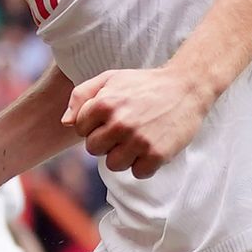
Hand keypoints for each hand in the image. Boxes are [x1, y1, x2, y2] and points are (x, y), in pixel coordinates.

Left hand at [63, 67, 214, 178]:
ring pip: (113, 165)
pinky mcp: (156, 155)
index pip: (80, 129)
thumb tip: (65, 122)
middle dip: (106, 141)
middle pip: (94, 150)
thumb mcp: (110, 78)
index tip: (110, 117)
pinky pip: (138, 173)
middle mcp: (119, 123)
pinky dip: (144, 164)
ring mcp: (138, 141)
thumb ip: (82, 96)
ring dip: (123, 155)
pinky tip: (151, 146)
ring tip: (137, 138)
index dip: (94, 124)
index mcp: (104, 103)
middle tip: (125, 128)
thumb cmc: (144, 84)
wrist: (186, 87)